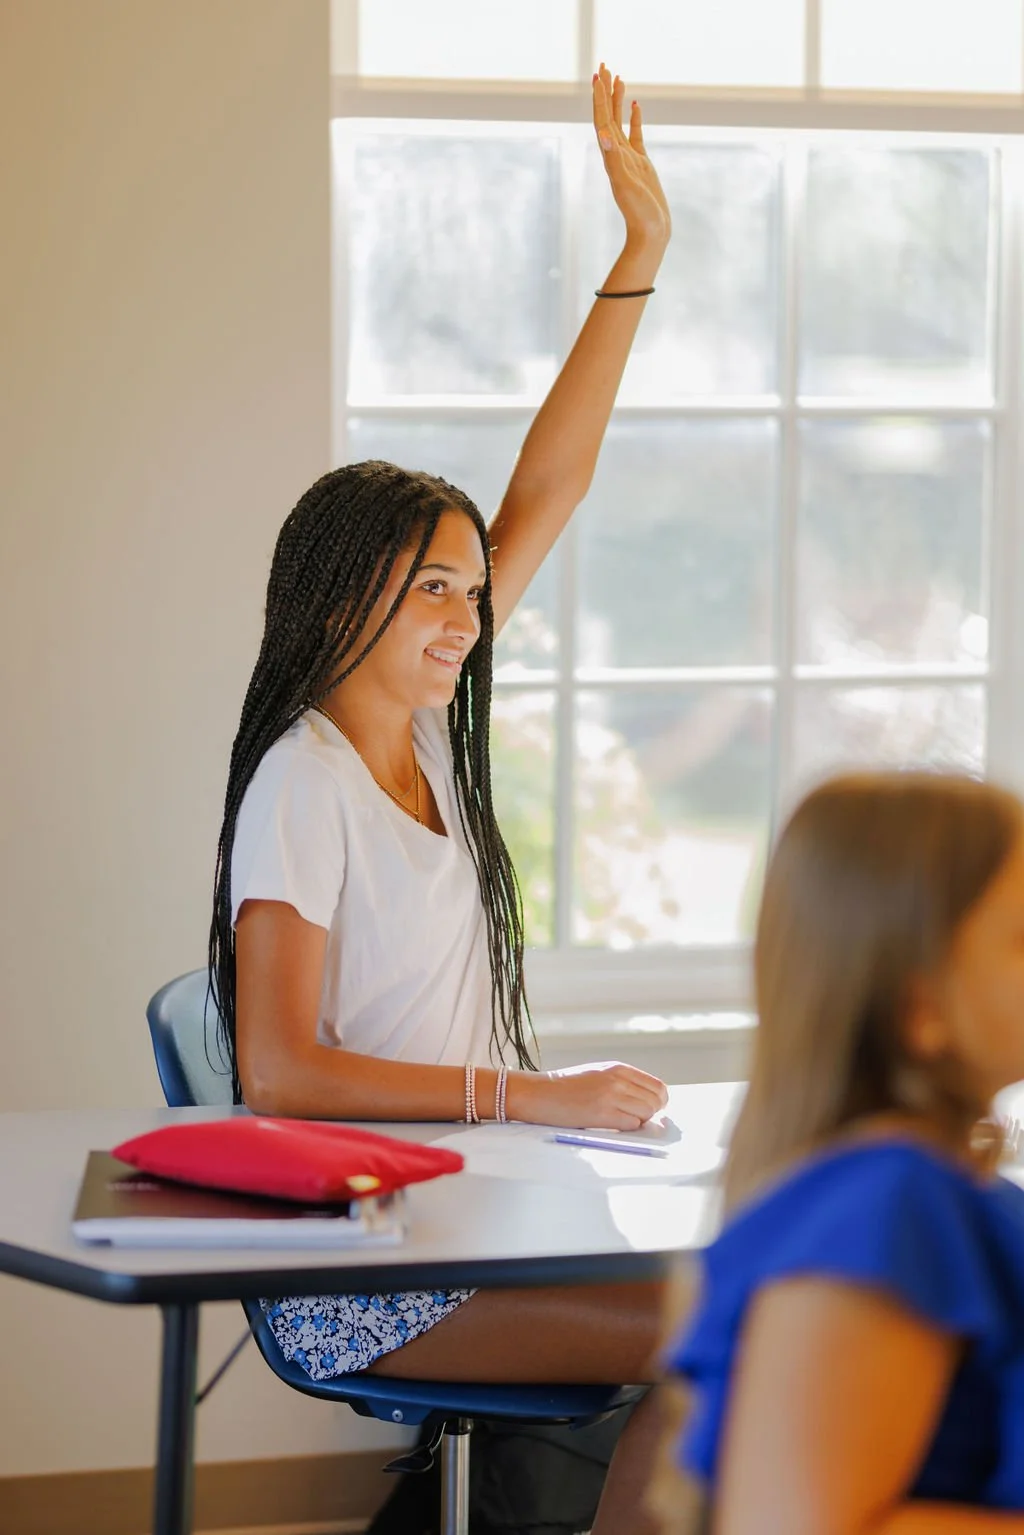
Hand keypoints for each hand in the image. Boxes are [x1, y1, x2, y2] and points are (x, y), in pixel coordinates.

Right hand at [510, 1060, 668, 1130]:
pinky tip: (611, 1125)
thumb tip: (648, 1101)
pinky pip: (631, 1124)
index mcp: (618, 1068)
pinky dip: (627, 1128)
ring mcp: (611, 1095)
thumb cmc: (566, 1087)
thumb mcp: (598, 1074)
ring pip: (647, 1113)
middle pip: (656, 1101)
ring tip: (620, 1121)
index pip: (658, 1086)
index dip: (658, 1102)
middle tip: (635, 1118)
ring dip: (638, 1121)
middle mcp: (618, 1079)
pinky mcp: (602, 1113)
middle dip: (651, 1114)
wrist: (539, 1093)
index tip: (649, 1110)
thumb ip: (622, 1083)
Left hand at [593, 63, 671, 257]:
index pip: (602, 120)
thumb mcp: (626, 185)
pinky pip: (635, 134)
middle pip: (606, 115)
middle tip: (603, 65)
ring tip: (617, 77)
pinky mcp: (641, 163)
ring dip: (616, 99)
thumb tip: (604, 134)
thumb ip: (614, 160)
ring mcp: (628, 157)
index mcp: (610, 155)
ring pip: (619, 121)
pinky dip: (634, 118)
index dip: (599, 97)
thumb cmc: (639, 212)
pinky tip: (635, 105)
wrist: (651, 231)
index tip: (598, 74)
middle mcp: (615, 154)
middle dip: (604, 90)